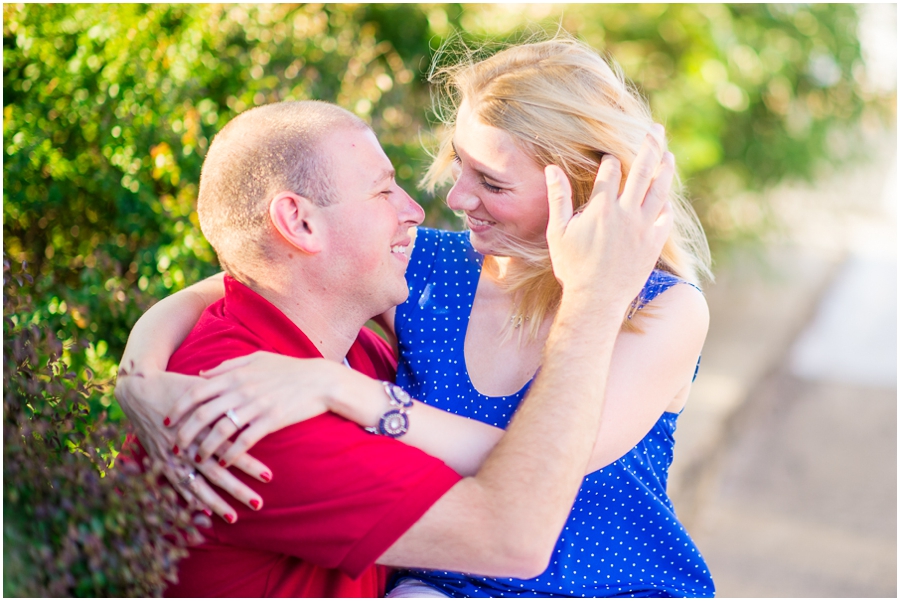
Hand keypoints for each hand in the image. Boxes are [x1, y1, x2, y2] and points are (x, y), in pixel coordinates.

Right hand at [115, 362, 269, 520]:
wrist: (139, 389)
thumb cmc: (177, 385)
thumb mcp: (203, 388)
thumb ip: (227, 397)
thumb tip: (256, 401)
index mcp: (201, 426)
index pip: (230, 449)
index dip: (248, 463)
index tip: (268, 476)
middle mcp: (187, 445)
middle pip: (216, 472)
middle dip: (237, 489)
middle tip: (258, 503)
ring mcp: (172, 456)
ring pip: (197, 484)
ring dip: (215, 502)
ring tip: (234, 517)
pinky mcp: (160, 461)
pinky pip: (175, 484)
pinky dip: (188, 498)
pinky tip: (203, 512)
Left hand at [168, 352, 338, 467]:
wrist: (321, 380)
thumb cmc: (289, 368)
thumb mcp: (257, 359)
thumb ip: (227, 366)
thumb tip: (202, 374)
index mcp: (236, 374)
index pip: (197, 391)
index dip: (179, 407)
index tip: (168, 420)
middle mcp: (242, 390)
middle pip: (203, 414)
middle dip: (185, 432)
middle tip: (175, 446)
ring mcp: (257, 406)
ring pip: (221, 430)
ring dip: (205, 447)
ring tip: (197, 459)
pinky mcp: (272, 420)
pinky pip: (245, 440)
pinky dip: (231, 453)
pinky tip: (224, 462)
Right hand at [544, 124, 673, 308]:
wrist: (596, 300)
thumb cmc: (572, 267)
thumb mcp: (558, 232)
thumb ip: (558, 198)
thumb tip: (552, 168)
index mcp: (601, 208)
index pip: (610, 170)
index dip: (610, 160)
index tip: (609, 157)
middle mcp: (626, 213)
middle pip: (641, 170)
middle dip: (648, 146)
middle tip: (655, 129)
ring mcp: (643, 228)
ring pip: (659, 190)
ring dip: (665, 169)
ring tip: (668, 154)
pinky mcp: (653, 244)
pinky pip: (665, 218)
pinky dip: (666, 204)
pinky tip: (666, 197)